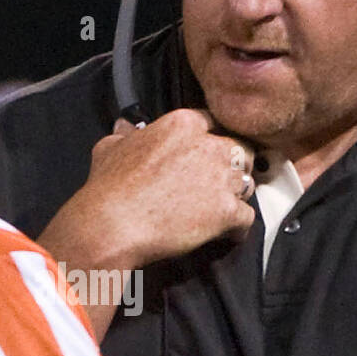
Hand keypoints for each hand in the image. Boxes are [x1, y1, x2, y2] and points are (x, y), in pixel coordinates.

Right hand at [65, 109, 257, 268]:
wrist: (113, 224)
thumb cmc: (109, 187)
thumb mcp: (109, 148)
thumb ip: (125, 134)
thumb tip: (124, 127)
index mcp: (182, 124)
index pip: (212, 123)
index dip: (210, 140)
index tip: (205, 154)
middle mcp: (208, 146)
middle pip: (239, 150)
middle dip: (232, 165)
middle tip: (217, 182)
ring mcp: (221, 179)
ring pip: (247, 182)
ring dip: (237, 195)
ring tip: (220, 207)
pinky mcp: (227, 211)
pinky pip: (247, 216)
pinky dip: (238, 227)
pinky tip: (227, 232)